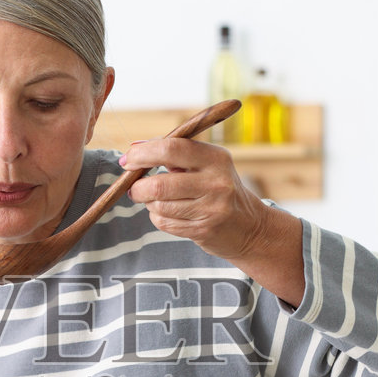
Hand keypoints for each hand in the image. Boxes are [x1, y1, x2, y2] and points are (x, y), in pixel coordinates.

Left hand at [120, 138, 305, 305]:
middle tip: (133, 188)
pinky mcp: (205, 230)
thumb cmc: (219, 189)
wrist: (250, 226)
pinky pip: (165, 223)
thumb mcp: (205, 165)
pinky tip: (169, 214)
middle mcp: (217, 182)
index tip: (127, 160)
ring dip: (149, 204)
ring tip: (156, 201)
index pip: (172, 149)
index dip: (143, 153)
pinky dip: (158, 218)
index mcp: (216, 158)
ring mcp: (212, 208)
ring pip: (160, 206)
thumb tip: (134, 147)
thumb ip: (171, 154)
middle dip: (138, 187)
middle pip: (161, 183)